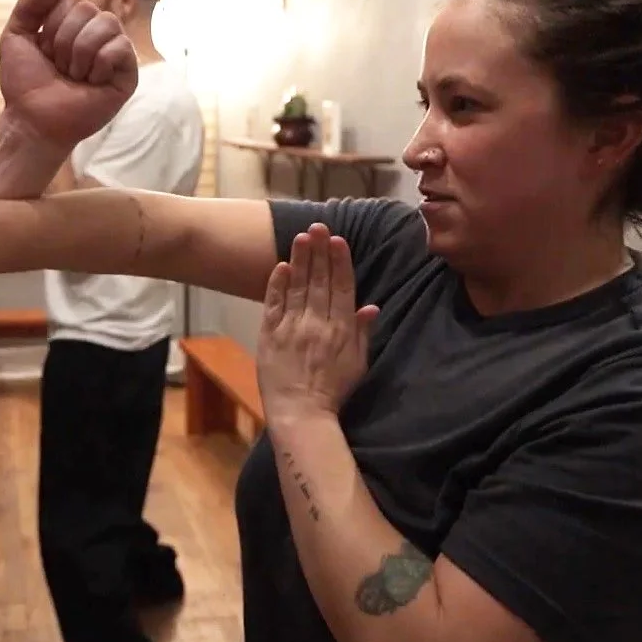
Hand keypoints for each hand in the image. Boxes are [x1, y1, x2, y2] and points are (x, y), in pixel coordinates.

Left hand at [0, 0, 136, 148]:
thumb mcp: (15, 36)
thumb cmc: (25, 83)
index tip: (44, 51)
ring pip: (106, 23)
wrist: (33, 119)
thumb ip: (29, 4)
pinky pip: (120, 47)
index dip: (52, 23)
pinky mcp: (128, 74)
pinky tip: (92, 83)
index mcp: (75, 24)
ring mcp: (114, 53)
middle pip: (88, 8)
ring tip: (74, 76)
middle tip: (59, 67)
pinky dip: (99, 64)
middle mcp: (97, 34)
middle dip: (64, 39)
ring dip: (79, 52)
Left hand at [257, 225, 379, 423]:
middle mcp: (317, 324)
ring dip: (300, 260)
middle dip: (319, 251)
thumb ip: (363, 333)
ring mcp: (291, 328)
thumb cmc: (333, 392)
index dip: (340, 262)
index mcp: (342, 330)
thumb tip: (372, 306)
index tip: (338, 241)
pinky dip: (277, 284)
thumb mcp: (358, 364)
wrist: (300, 414)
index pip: (343, 288)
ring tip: (302, 237)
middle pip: (319, 281)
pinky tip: (281, 266)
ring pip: (297, 287)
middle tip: (318, 227)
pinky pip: (273, 304)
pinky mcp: (270, 336)